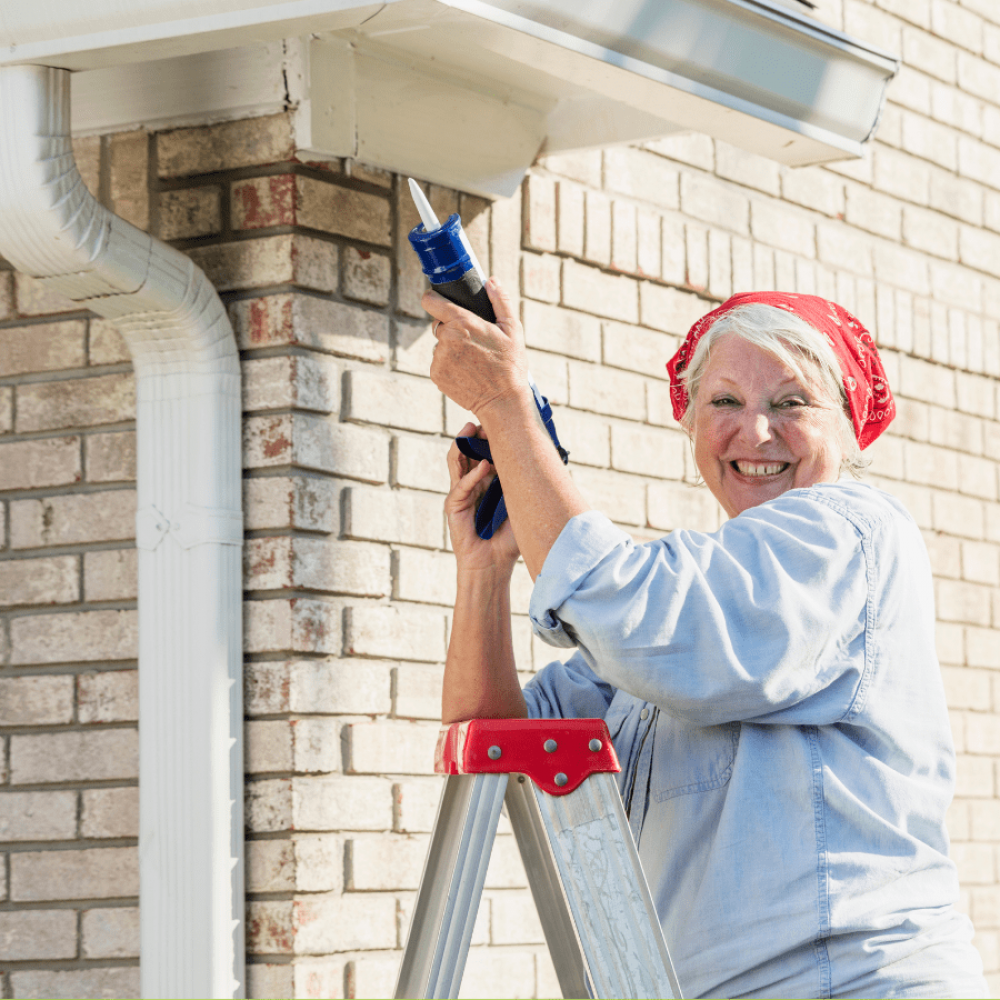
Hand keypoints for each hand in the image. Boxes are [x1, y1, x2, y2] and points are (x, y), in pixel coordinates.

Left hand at [426, 278, 530, 418]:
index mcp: (463, 323)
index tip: (437, 301)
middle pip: (440, 325)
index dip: (433, 299)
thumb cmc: (511, 365)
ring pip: (440, 346)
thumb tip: (491, 281)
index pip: (431, 301)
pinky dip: (449, 366)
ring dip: (451, 349)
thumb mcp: (512, 330)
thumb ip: (500, 301)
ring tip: (474, 362)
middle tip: (474, 342)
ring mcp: (439, 358)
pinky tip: (467, 372)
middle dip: (452, 330)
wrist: (502, 402)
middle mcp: (446, 339)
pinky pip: (439, 363)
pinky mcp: (436, 375)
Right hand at [445, 422, 520, 573]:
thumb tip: (549, 463)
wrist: (493, 566)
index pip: (485, 452)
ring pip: (456, 462)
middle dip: (474, 433)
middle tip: (485, 418)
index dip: (491, 436)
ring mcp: (460, 494)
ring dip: (464, 444)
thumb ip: (526, 488)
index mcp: (486, 482)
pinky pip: (461, 487)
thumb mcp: (522, 507)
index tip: (503, 420)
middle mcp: (471, 484)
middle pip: (468, 451)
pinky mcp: (454, 507)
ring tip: (473, 429)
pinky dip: (472, 476)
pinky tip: (484, 467)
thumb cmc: (509, 541)